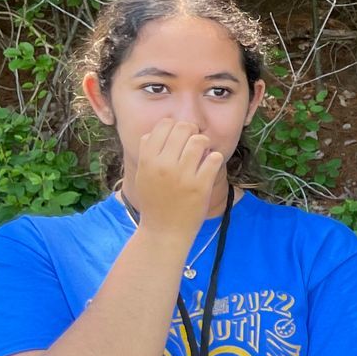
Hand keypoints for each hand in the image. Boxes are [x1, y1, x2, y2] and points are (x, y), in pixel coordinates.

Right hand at [130, 117, 225, 234]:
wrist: (163, 230)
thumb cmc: (154, 200)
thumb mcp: (142, 174)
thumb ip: (148, 152)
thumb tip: (158, 130)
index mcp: (147, 160)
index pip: (164, 125)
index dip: (174, 126)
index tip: (179, 136)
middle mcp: (164, 165)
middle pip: (183, 128)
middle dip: (192, 132)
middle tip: (194, 143)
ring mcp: (183, 175)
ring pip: (200, 140)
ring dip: (204, 144)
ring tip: (203, 154)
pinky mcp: (201, 186)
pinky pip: (214, 158)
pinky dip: (215, 159)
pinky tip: (209, 166)